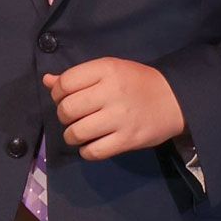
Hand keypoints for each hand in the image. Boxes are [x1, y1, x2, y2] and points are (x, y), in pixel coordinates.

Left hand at [43, 58, 185, 160]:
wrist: (174, 98)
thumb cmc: (137, 81)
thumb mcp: (110, 69)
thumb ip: (79, 76)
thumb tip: (47, 81)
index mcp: (107, 68)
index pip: (66, 82)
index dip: (58, 93)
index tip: (65, 97)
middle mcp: (112, 91)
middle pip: (67, 109)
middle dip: (63, 116)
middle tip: (73, 116)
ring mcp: (120, 117)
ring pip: (76, 133)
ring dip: (72, 135)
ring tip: (80, 132)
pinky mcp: (127, 140)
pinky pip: (93, 152)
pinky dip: (86, 151)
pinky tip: (92, 143)